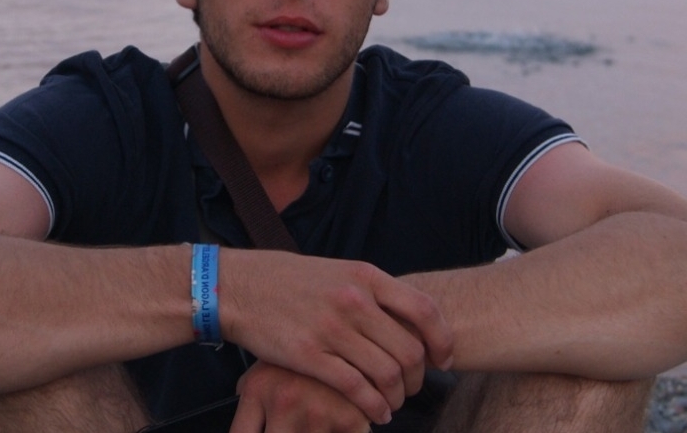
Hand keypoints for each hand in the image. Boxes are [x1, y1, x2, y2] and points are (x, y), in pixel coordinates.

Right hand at [219, 250, 452, 424]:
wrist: (242, 286)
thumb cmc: (292, 280)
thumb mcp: (338, 272)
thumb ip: (373, 292)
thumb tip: (410, 319)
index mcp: (364, 276)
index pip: (424, 309)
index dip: (442, 339)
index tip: (443, 359)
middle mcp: (353, 300)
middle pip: (409, 350)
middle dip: (418, 378)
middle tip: (411, 388)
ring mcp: (331, 328)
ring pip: (386, 374)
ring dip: (396, 397)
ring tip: (391, 403)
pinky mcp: (309, 355)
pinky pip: (356, 389)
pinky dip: (374, 408)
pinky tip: (375, 414)